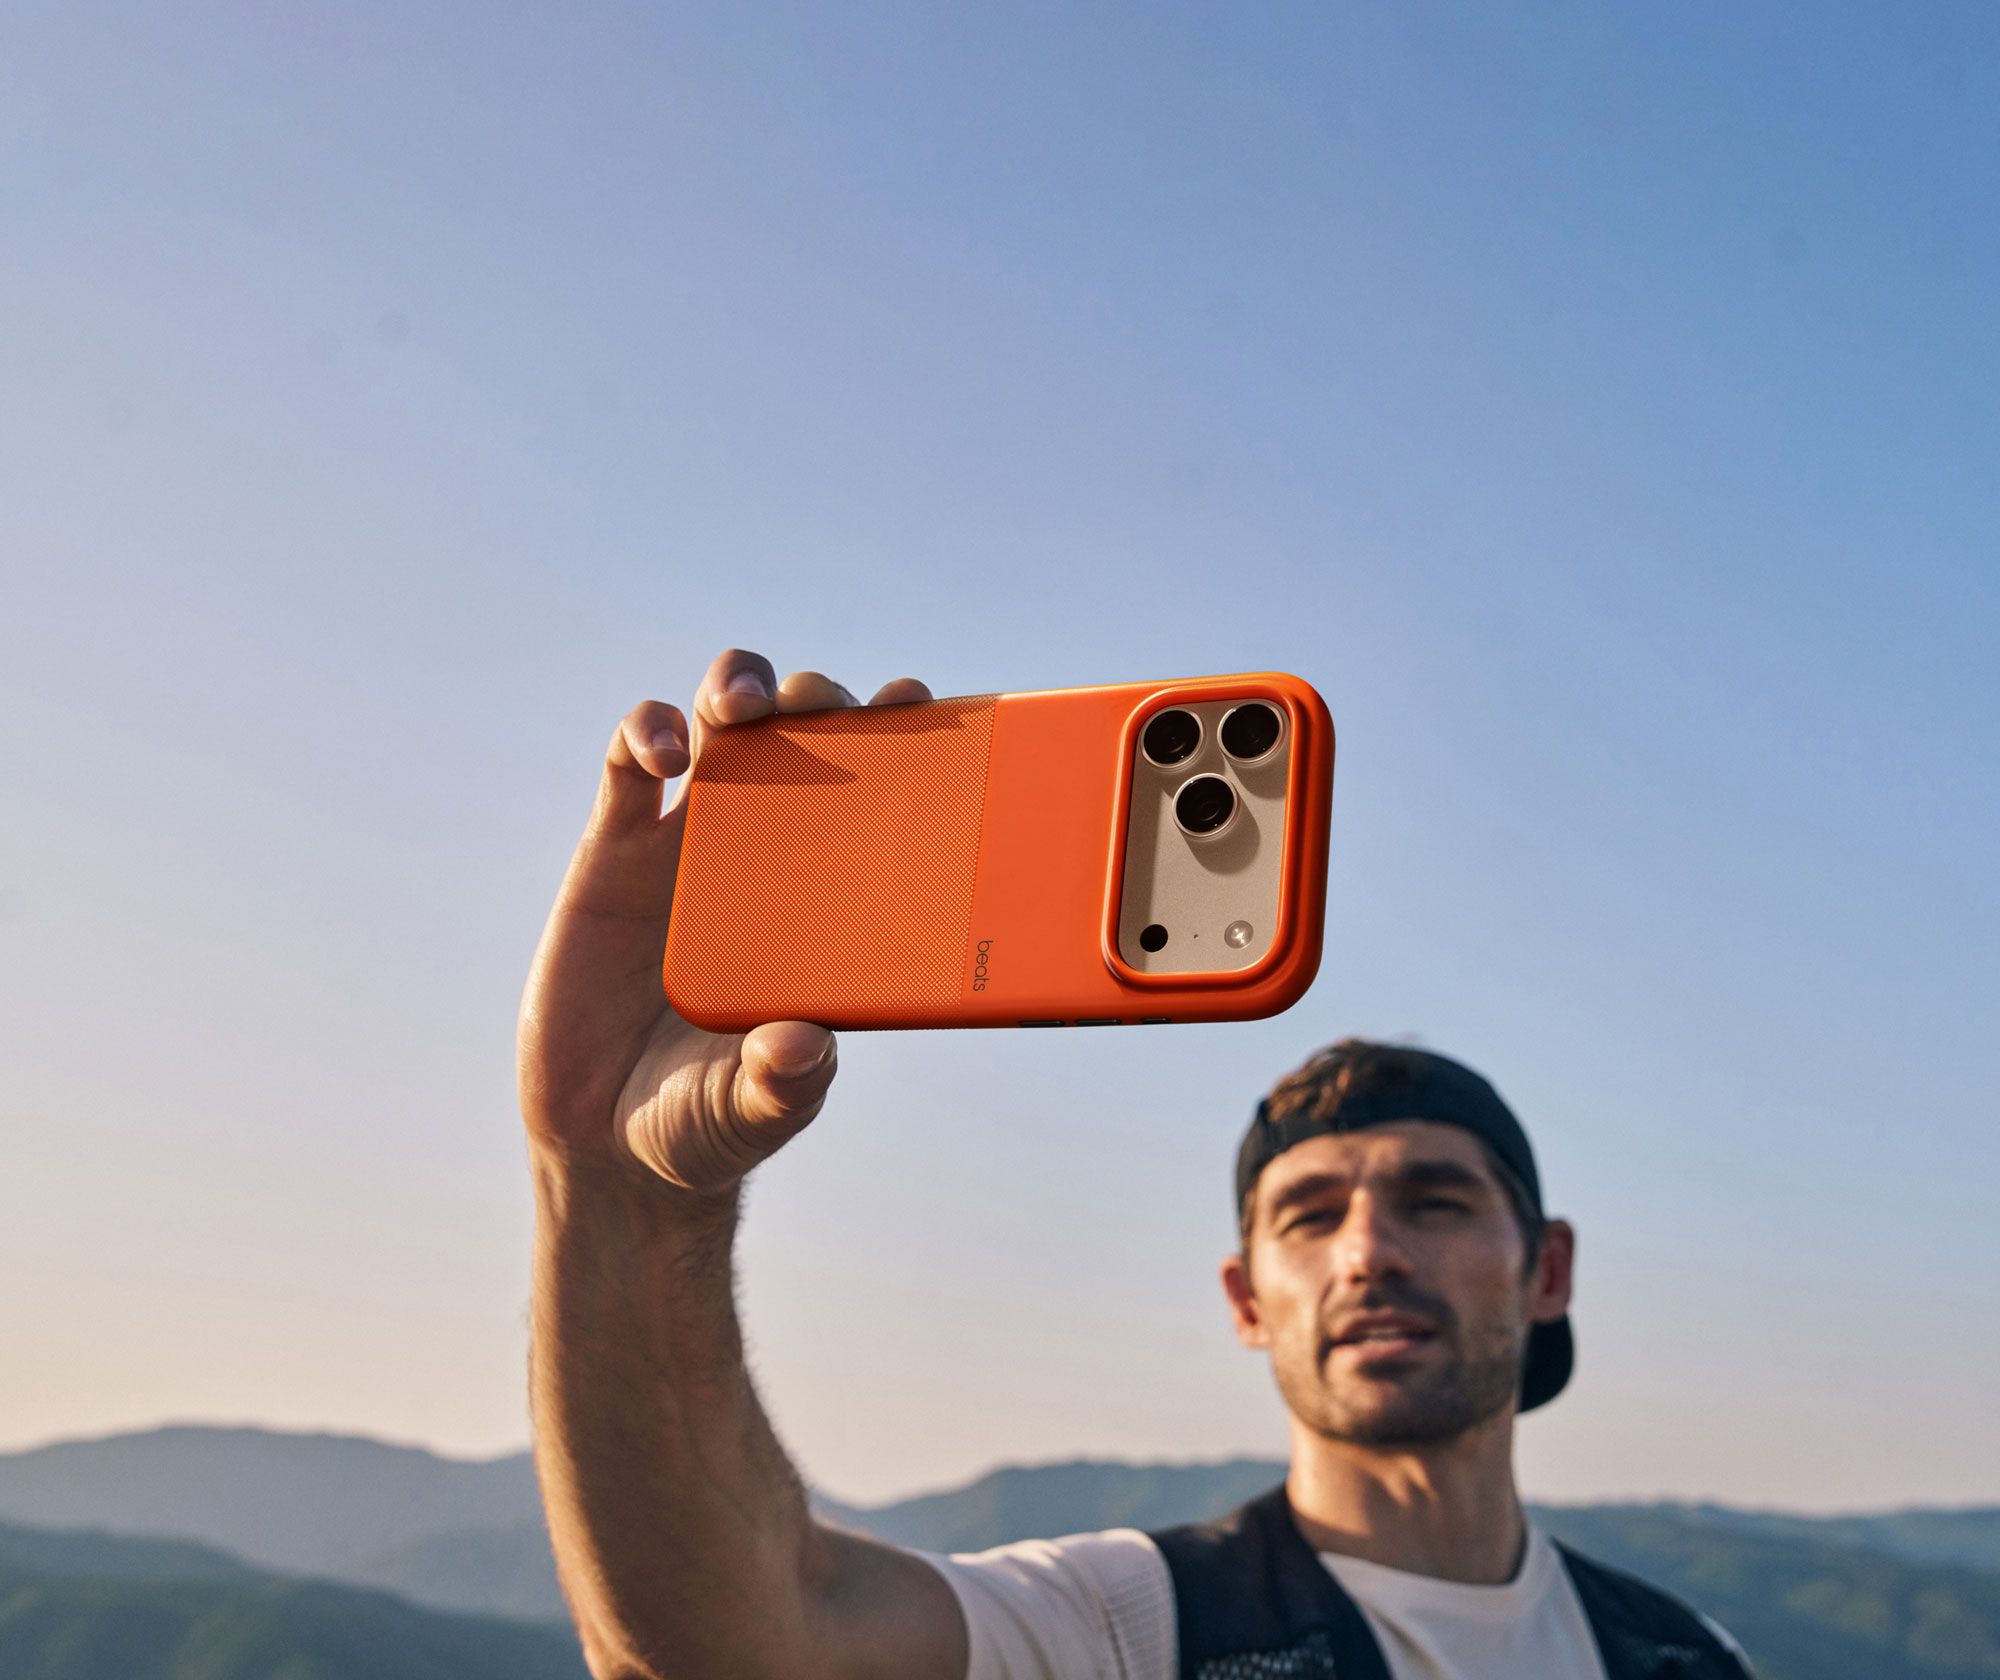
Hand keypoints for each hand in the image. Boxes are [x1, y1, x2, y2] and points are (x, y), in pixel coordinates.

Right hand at [518, 648, 931, 1196]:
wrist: (605, 1142)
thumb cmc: (706, 1122)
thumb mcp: (752, 1110)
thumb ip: (782, 1086)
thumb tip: (802, 1048)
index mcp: (831, 901)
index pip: (883, 797)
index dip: (906, 739)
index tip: (920, 704)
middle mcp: (770, 855)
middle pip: (805, 734)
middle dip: (820, 698)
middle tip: (827, 706)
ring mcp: (692, 843)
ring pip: (721, 724)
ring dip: (738, 685)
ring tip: (741, 705)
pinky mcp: (614, 850)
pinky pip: (631, 763)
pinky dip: (648, 732)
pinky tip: (665, 755)